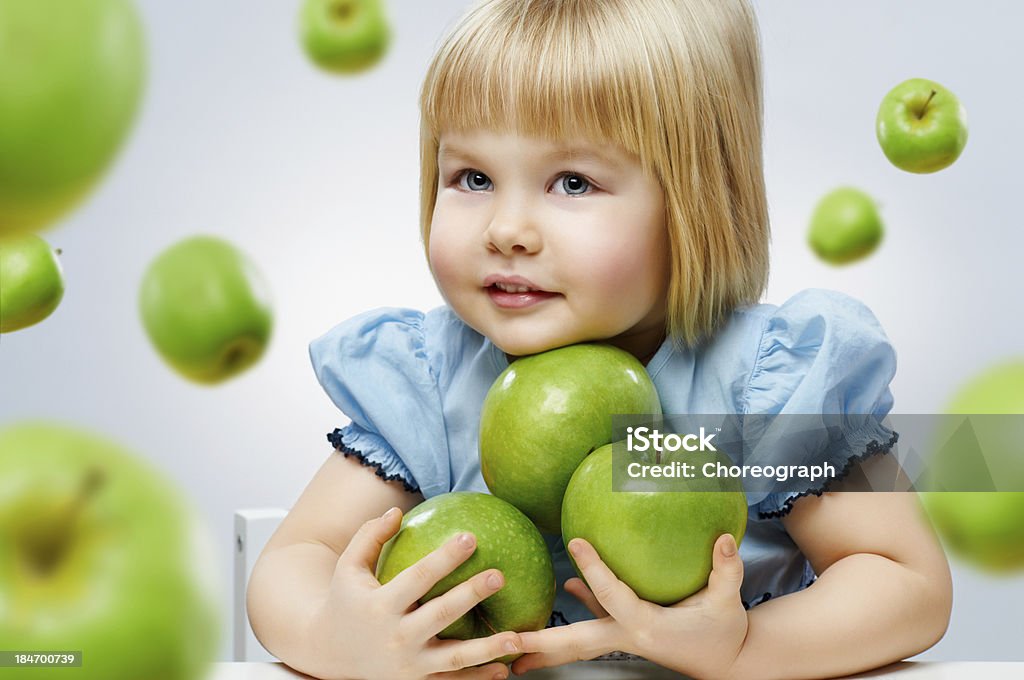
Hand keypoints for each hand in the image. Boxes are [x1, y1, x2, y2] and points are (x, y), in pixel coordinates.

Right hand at [307, 507, 521, 679]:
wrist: (327, 653)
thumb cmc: (344, 601)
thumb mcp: (348, 567)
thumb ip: (370, 537)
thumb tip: (396, 511)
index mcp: (381, 605)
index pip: (418, 577)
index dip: (445, 557)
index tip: (470, 537)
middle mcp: (396, 636)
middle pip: (440, 614)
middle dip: (470, 595)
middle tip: (499, 576)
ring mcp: (408, 664)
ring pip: (453, 657)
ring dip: (487, 649)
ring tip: (517, 637)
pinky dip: (478, 677)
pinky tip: (504, 668)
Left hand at [510, 534, 747, 679]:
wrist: (727, 662)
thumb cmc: (725, 632)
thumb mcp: (727, 602)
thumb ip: (726, 571)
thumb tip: (725, 538)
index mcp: (646, 626)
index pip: (612, 596)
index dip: (594, 570)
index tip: (575, 542)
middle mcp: (627, 635)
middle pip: (576, 641)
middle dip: (541, 645)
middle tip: (507, 645)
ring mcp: (624, 637)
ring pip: (577, 640)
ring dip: (546, 642)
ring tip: (513, 641)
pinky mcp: (627, 632)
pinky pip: (596, 622)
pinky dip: (580, 608)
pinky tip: (568, 588)